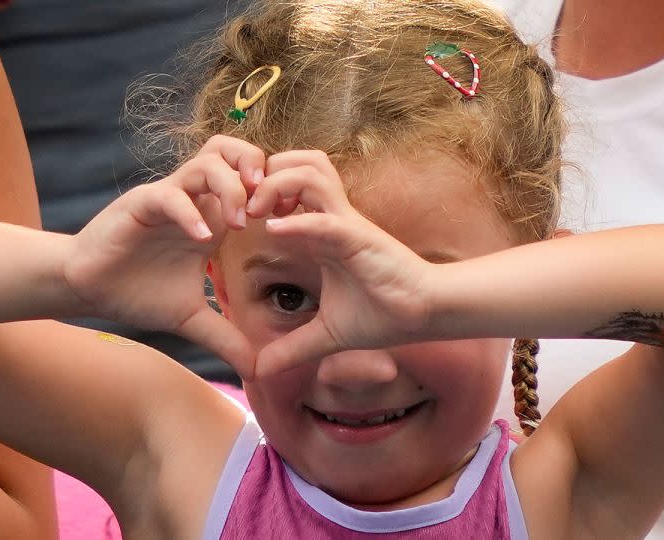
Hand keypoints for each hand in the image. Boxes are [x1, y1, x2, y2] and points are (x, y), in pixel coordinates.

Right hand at [64, 136, 265, 375]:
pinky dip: (190, 213)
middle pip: (232, 150)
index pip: (249, 177)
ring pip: (207, 163)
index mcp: (210, 217)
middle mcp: (193, 200)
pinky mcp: (141, 204)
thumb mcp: (191, 319)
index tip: (289, 223)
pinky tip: (202, 241)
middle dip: (258, 170)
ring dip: (230, 188)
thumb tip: (259, 370)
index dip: (274, 191)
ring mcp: (168, 198)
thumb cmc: (136, 293)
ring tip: (240, 225)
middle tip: (268, 209)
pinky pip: (170, 196)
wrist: (88, 290)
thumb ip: (226, 338)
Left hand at [245, 151, 434, 375]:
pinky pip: (327, 220)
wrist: (426, 316)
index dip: (261, 189)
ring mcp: (347, 225)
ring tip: (256, 211)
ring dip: (278, 185)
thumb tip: (260, 371)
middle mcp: (334, 219)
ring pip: (312, 174)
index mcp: (323, 232)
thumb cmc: (384, 315)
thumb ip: (292, 348)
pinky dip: (299, 222)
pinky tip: (274, 230)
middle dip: (264, 173)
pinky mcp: (360, 239)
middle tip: (243, 202)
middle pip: (298, 163)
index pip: (289, 188)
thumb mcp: (326, 337)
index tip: (237, 214)